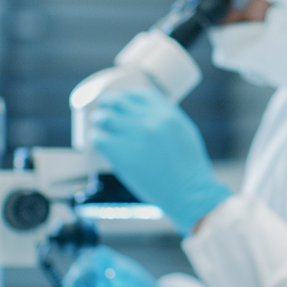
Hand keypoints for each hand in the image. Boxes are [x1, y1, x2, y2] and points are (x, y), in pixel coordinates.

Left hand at [90, 87, 231, 233]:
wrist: (189, 192)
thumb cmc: (189, 168)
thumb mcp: (184, 133)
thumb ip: (166, 120)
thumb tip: (144, 115)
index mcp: (167, 114)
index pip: (138, 94)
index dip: (125, 95)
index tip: (120, 100)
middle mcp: (150, 120)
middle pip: (117, 102)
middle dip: (107, 105)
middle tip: (103, 111)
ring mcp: (135, 135)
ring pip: (103, 117)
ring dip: (99, 121)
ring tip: (99, 126)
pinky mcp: (121, 153)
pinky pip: (98, 138)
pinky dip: (97, 139)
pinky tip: (101, 143)